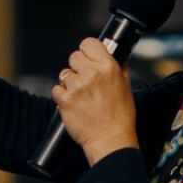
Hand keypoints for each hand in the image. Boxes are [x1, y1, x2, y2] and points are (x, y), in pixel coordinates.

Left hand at [54, 35, 138, 165]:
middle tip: (85, 80)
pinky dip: (62, 96)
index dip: (87, 50)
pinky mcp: (64, 100)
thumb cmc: (120, 116)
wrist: (110, 139)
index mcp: (108, 66)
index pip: (88, 43)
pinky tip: (74, 104)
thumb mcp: (126, 85)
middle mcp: (92, 73)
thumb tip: (112, 54)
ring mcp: (76, 86)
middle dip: (78, 67)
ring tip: (82, 96)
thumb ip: (117, 66)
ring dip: (70, 83)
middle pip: (73, 56)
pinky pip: (57, 89)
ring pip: (64, 74)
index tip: (88, 57)